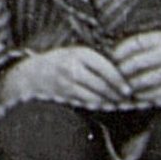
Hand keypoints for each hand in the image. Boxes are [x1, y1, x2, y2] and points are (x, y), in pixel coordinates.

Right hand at [0, 46, 134, 111]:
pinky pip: (85, 103)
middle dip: (117, 95)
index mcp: (80, 53)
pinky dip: (97, 106)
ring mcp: (67, 82)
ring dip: (109, 102)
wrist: (31, 73)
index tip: (129, 89)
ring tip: (118, 105)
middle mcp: (73, 66)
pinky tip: (103, 106)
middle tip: (128, 100)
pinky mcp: (63, 95)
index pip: (106, 68)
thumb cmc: (60, 62)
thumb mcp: (76, 53)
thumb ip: (96, 61)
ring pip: (95, 96)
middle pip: (102, 85)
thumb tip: (122, 74)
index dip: (120, 80)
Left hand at [106, 31, 160, 106]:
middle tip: (115, 74)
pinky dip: (145, 95)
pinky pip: (158, 92)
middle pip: (140, 61)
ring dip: (133, 84)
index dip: (122, 51)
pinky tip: (136, 95)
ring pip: (148, 79)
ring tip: (123, 86)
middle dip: (125, 69)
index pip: (137, 42)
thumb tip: (112, 52)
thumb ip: (141, 45)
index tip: (112, 57)